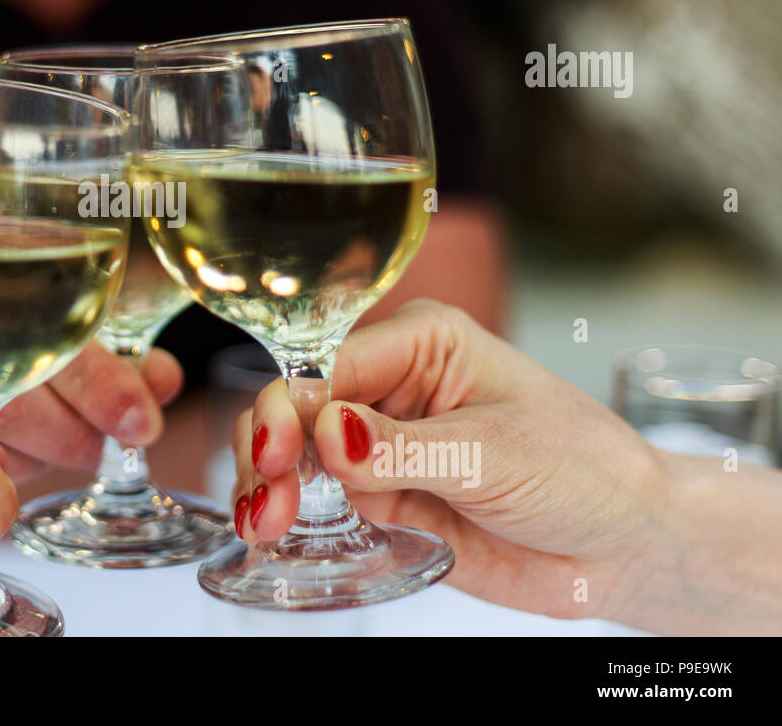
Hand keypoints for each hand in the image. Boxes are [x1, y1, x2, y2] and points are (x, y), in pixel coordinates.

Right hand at [232, 299, 671, 622]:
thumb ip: (403, 448)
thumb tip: (324, 435)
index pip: (330, 366)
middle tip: (266, 501)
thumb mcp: (495, 453)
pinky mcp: (382, 497)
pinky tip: (269, 530)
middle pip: (299, 407)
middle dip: (270, 448)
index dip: (291, 406)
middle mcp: (392, 387)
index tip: (277, 452)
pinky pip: (320, 500)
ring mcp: (381, 445)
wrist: (626, 547)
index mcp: (423, 344)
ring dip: (270, 485)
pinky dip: (289, 513)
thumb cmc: (585, 472)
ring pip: (297, 455)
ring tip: (263, 524)